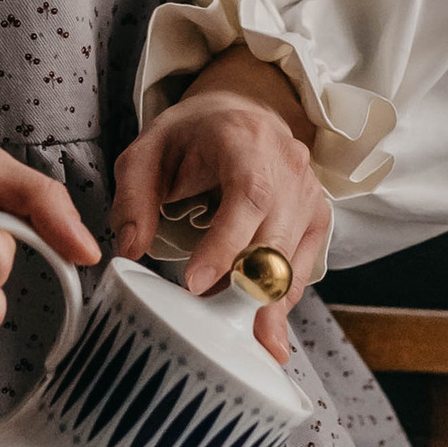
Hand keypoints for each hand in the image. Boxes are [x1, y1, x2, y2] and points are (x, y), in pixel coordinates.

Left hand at [109, 45, 329, 363]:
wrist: (241, 114)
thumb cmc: (191, 136)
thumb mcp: (146, 153)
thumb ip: (132, 199)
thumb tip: (130, 249)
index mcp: (246, 139)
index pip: (248, 194)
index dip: (226, 242)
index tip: (195, 282)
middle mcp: (288, 166)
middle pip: (276, 238)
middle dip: (246, 292)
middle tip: (213, 329)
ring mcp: (309, 194)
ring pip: (292, 264)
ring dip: (260, 305)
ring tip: (228, 333)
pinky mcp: (317, 220)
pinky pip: (298, 272)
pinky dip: (273, 300)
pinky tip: (248, 317)